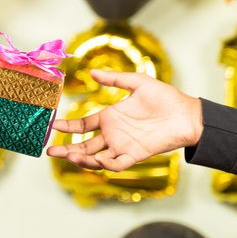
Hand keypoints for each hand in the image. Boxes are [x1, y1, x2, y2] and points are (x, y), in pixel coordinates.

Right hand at [47, 70, 202, 170]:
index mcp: (110, 117)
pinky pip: (116, 164)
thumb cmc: (165, 97)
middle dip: (66, 150)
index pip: (82, 126)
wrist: (187, 114)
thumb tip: (92, 72)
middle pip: (84, 146)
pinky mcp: (135, 155)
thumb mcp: (137, 82)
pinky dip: (105, 164)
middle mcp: (113, 134)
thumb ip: (114, 78)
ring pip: (96, 158)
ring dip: (81, 159)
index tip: (52, 125)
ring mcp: (122, 146)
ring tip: (69, 156)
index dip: (67, 127)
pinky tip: (97, 159)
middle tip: (50, 151)